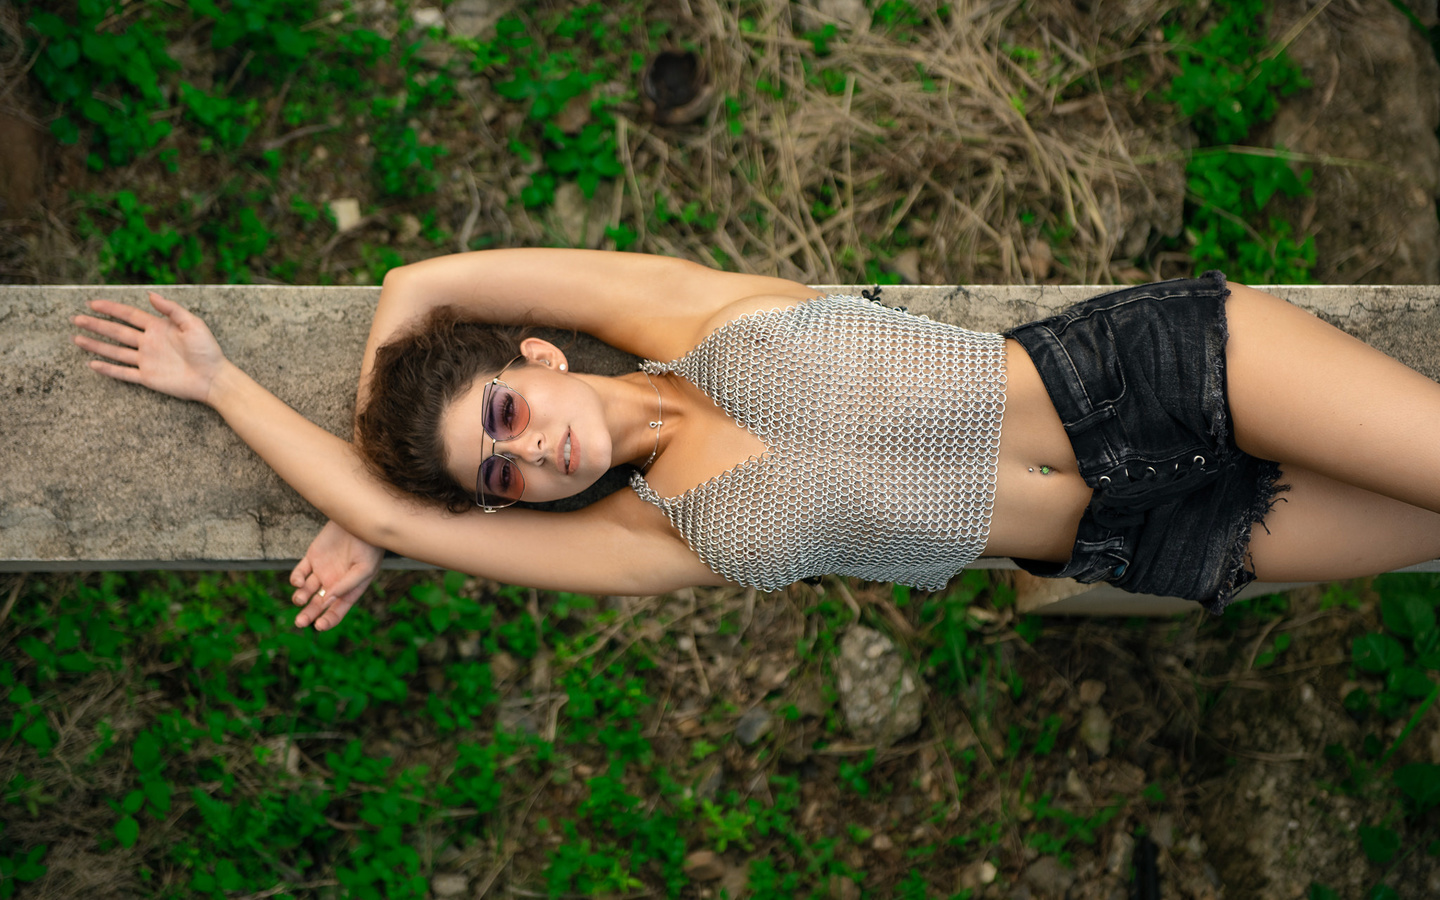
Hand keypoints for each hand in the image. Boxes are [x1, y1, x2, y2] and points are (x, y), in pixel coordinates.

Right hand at [72, 292, 227, 403]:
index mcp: (158, 328)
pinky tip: (92, 364)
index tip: (93, 303)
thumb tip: (150, 295)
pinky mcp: (148, 378)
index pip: (129, 315)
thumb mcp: (193, 324)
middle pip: (117, 331)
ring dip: (96, 345)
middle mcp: (149, 343)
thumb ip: (172, 310)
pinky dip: (108, 369)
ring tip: (77, 338)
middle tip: (76, 319)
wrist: (213, 377)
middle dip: (96, 325)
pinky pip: (124, 373)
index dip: (111, 309)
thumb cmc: (208, 350)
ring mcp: (147, 360)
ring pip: (115, 352)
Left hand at [289, 520, 384, 630]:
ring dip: (299, 598)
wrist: (360, 520)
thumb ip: (346, 586)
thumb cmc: (369, 546)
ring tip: (300, 599)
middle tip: (300, 622)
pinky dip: (295, 579)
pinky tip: (298, 581)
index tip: (319, 625)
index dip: (328, 620)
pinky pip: (299, 573)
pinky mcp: (312, 558)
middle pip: (318, 605)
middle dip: (308, 615)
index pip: (337, 611)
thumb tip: (326, 601)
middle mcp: (334, 583)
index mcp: (349, 590)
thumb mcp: (364, 568)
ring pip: (305, 591)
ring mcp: (322, 571)